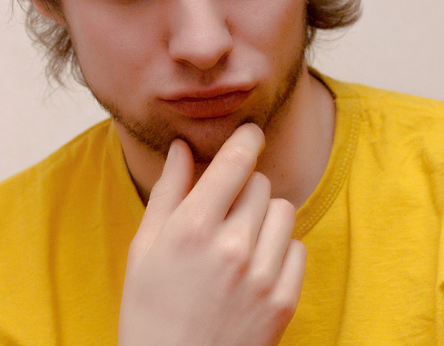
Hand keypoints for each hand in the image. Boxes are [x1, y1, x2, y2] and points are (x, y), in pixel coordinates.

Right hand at [118, 123, 305, 345]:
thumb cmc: (149, 310)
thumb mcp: (144, 247)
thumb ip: (168, 191)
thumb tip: (181, 148)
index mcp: (193, 227)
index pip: (235, 161)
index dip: (246, 139)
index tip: (250, 133)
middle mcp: (232, 246)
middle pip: (259, 184)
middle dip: (243, 188)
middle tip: (224, 211)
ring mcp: (262, 276)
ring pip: (283, 210)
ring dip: (265, 215)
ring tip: (242, 238)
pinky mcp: (284, 301)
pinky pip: (298, 247)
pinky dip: (281, 249)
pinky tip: (256, 265)